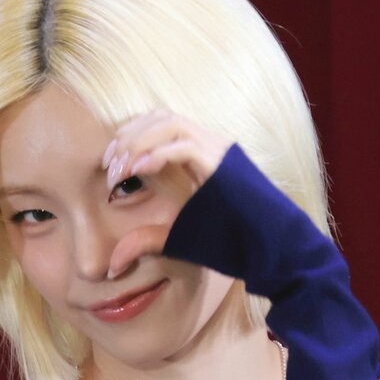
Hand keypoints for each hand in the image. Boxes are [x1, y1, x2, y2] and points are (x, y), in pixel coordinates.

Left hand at [100, 109, 231, 278]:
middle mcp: (210, 144)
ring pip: (170, 123)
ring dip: (139, 142)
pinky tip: (138, 172)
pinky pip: (184, 146)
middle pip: (161, 116)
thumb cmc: (230, 243)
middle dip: (128, 136)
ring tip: (120, 169)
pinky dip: (157, 154)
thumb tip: (113, 264)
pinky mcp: (223, 163)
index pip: (160, 123)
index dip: (130, 136)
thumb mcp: (176, 238)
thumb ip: (145, 241)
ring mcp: (218, 150)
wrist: (271, 250)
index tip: (108, 164)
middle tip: (107, 164)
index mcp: (201, 153)